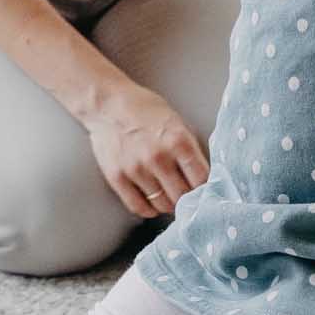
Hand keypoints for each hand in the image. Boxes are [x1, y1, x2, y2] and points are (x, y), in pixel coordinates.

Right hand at [78, 81, 209, 218]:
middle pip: (183, 196)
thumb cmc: (145, 110)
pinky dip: (149, 210)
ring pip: (163, 204)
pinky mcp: (117, 177)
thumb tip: (204, 177)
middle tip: (187, 197)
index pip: (202, 179)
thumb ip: (190, 149)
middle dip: (188, 199)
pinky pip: (138, 206)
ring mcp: (137, 169)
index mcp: (179, 141)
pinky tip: (153, 204)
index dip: (206, 188)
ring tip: (170, 198)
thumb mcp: (177, 122)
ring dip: (169, 205)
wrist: (108, 104)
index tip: (205, 191)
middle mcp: (159, 157)